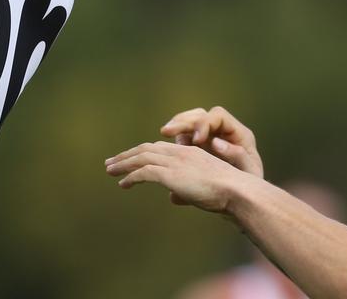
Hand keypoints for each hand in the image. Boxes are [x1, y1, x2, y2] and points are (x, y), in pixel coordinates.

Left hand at [105, 141, 248, 212]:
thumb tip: (172, 197)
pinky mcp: (170, 174)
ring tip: (109, 171)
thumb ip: (186, 190)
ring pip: (141, 158)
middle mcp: (180, 153)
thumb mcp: (203, 188)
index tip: (129, 160)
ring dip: (123, 164)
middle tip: (110, 163)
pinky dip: (131, 177)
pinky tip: (123, 185)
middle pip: (146, 149)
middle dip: (126, 156)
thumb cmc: (226, 193)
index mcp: (189, 152)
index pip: (159, 149)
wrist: (236, 191)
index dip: (142, 153)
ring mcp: (175, 162)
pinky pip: (144, 173)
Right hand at [160, 106, 263, 177]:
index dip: (204, 124)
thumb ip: (237, 157)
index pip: (218, 116)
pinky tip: (165, 147)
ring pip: (189, 122)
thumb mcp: (249, 173)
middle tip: (167, 131)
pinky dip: (174, 139)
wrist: (244, 198)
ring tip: (164, 134)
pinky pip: (184, 136)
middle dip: (183, 122)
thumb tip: (216, 143)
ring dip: (176, 127)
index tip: (196, 140)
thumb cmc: (250, 187)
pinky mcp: (198, 147)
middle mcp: (222, 131)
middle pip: (200, 116)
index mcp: (238, 134)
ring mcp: (209, 138)